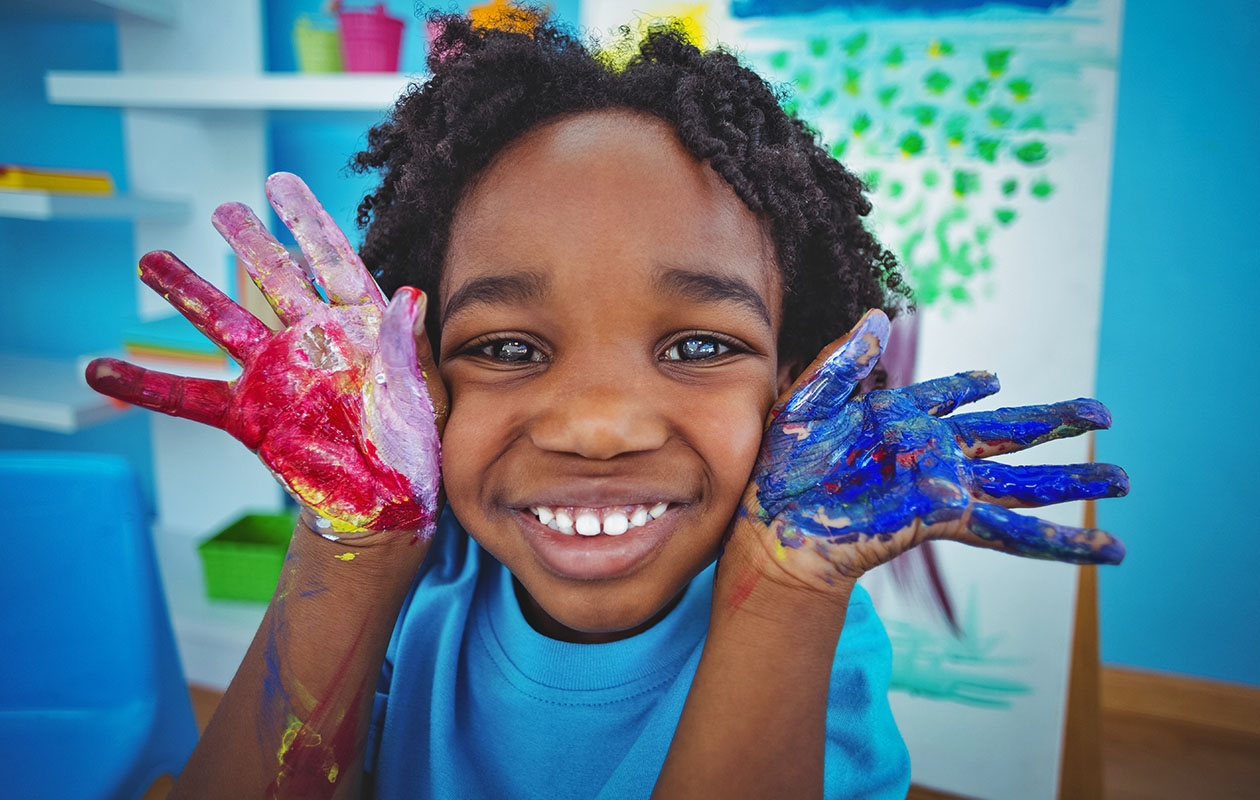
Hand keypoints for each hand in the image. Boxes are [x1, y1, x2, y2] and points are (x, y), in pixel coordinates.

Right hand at [86, 173, 444, 538]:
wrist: (387, 501)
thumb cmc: (415, 447)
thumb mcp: (424, 396)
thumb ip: (412, 348)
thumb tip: (413, 293)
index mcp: (361, 328)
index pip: (333, 262)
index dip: (307, 221)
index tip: (279, 182)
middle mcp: (312, 341)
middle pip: (275, 279)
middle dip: (249, 243)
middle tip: (223, 210)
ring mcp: (276, 375)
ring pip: (224, 323)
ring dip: (188, 293)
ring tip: (150, 260)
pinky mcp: (250, 415)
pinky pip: (190, 397)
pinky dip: (146, 386)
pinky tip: (100, 370)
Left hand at [736, 309, 1126, 591]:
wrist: (775, 525)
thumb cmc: (779, 466)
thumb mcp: (806, 400)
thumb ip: (844, 360)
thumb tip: (877, 315)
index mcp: (898, 419)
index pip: (944, 397)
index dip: (966, 386)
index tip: (991, 379)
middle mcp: (930, 452)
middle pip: (1008, 434)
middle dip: (1054, 423)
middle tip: (1101, 411)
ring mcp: (943, 486)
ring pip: (1023, 484)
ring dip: (1072, 481)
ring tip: (1123, 478)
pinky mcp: (945, 517)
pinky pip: (1009, 532)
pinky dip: (1056, 542)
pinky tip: (1101, 548)